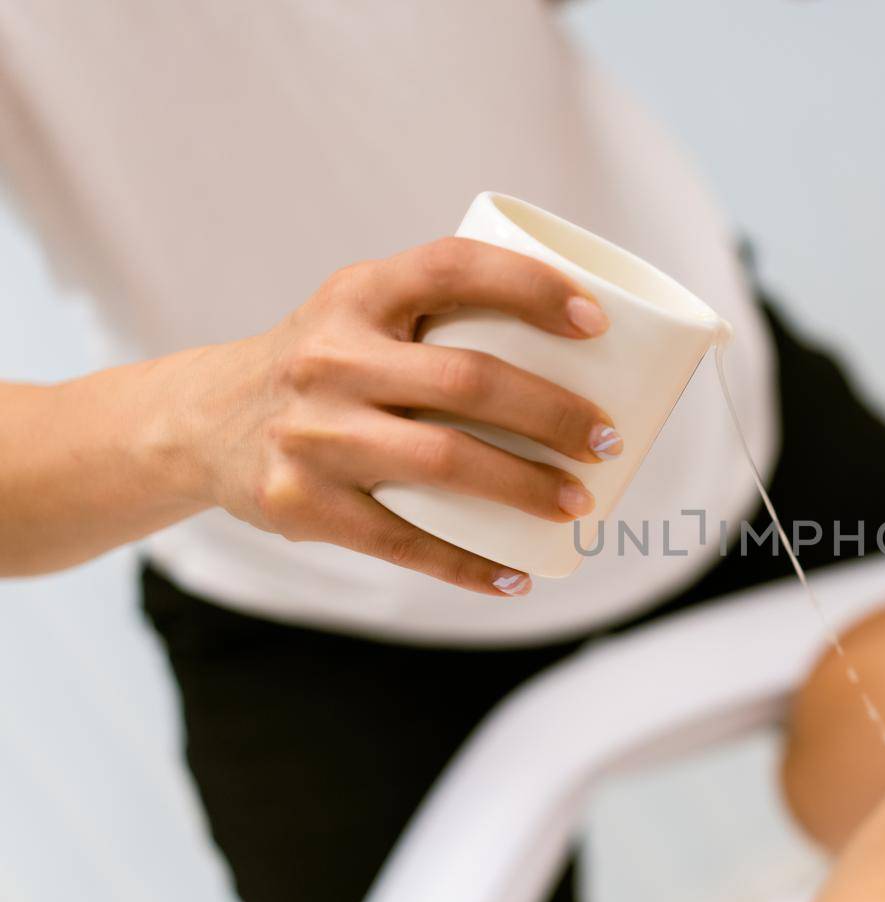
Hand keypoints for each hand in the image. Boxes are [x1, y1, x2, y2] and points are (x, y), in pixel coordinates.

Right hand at [171, 237, 622, 595]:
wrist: (202, 423)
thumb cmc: (327, 365)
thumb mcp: (363, 314)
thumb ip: (444, 314)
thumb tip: (591, 350)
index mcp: (358, 294)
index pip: (454, 266)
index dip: (532, 287)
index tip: (597, 321)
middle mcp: (331, 357)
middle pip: (467, 381)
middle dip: (553, 414)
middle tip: (608, 439)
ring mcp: (313, 434)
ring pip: (444, 463)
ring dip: (525, 488)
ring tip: (579, 505)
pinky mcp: (302, 503)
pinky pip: (403, 542)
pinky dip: (469, 566)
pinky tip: (518, 577)